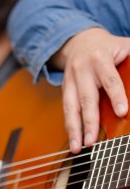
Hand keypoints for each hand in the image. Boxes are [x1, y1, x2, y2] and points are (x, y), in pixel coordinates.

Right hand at [50, 28, 129, 152]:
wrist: (79, 42)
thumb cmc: (107, 47)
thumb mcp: (125, 46)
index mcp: (99, 58)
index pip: (109, 79)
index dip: (116, 95)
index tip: (122, 112)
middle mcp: (81, 70)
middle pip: (86, 98)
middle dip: (89, 121)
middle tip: (91, 141)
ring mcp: (70, 81)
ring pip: (70, 107)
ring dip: (73, 129)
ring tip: (77, 146)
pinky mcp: (64, 89)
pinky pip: (66, 110)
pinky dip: (69, 125)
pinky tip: (73, 139)